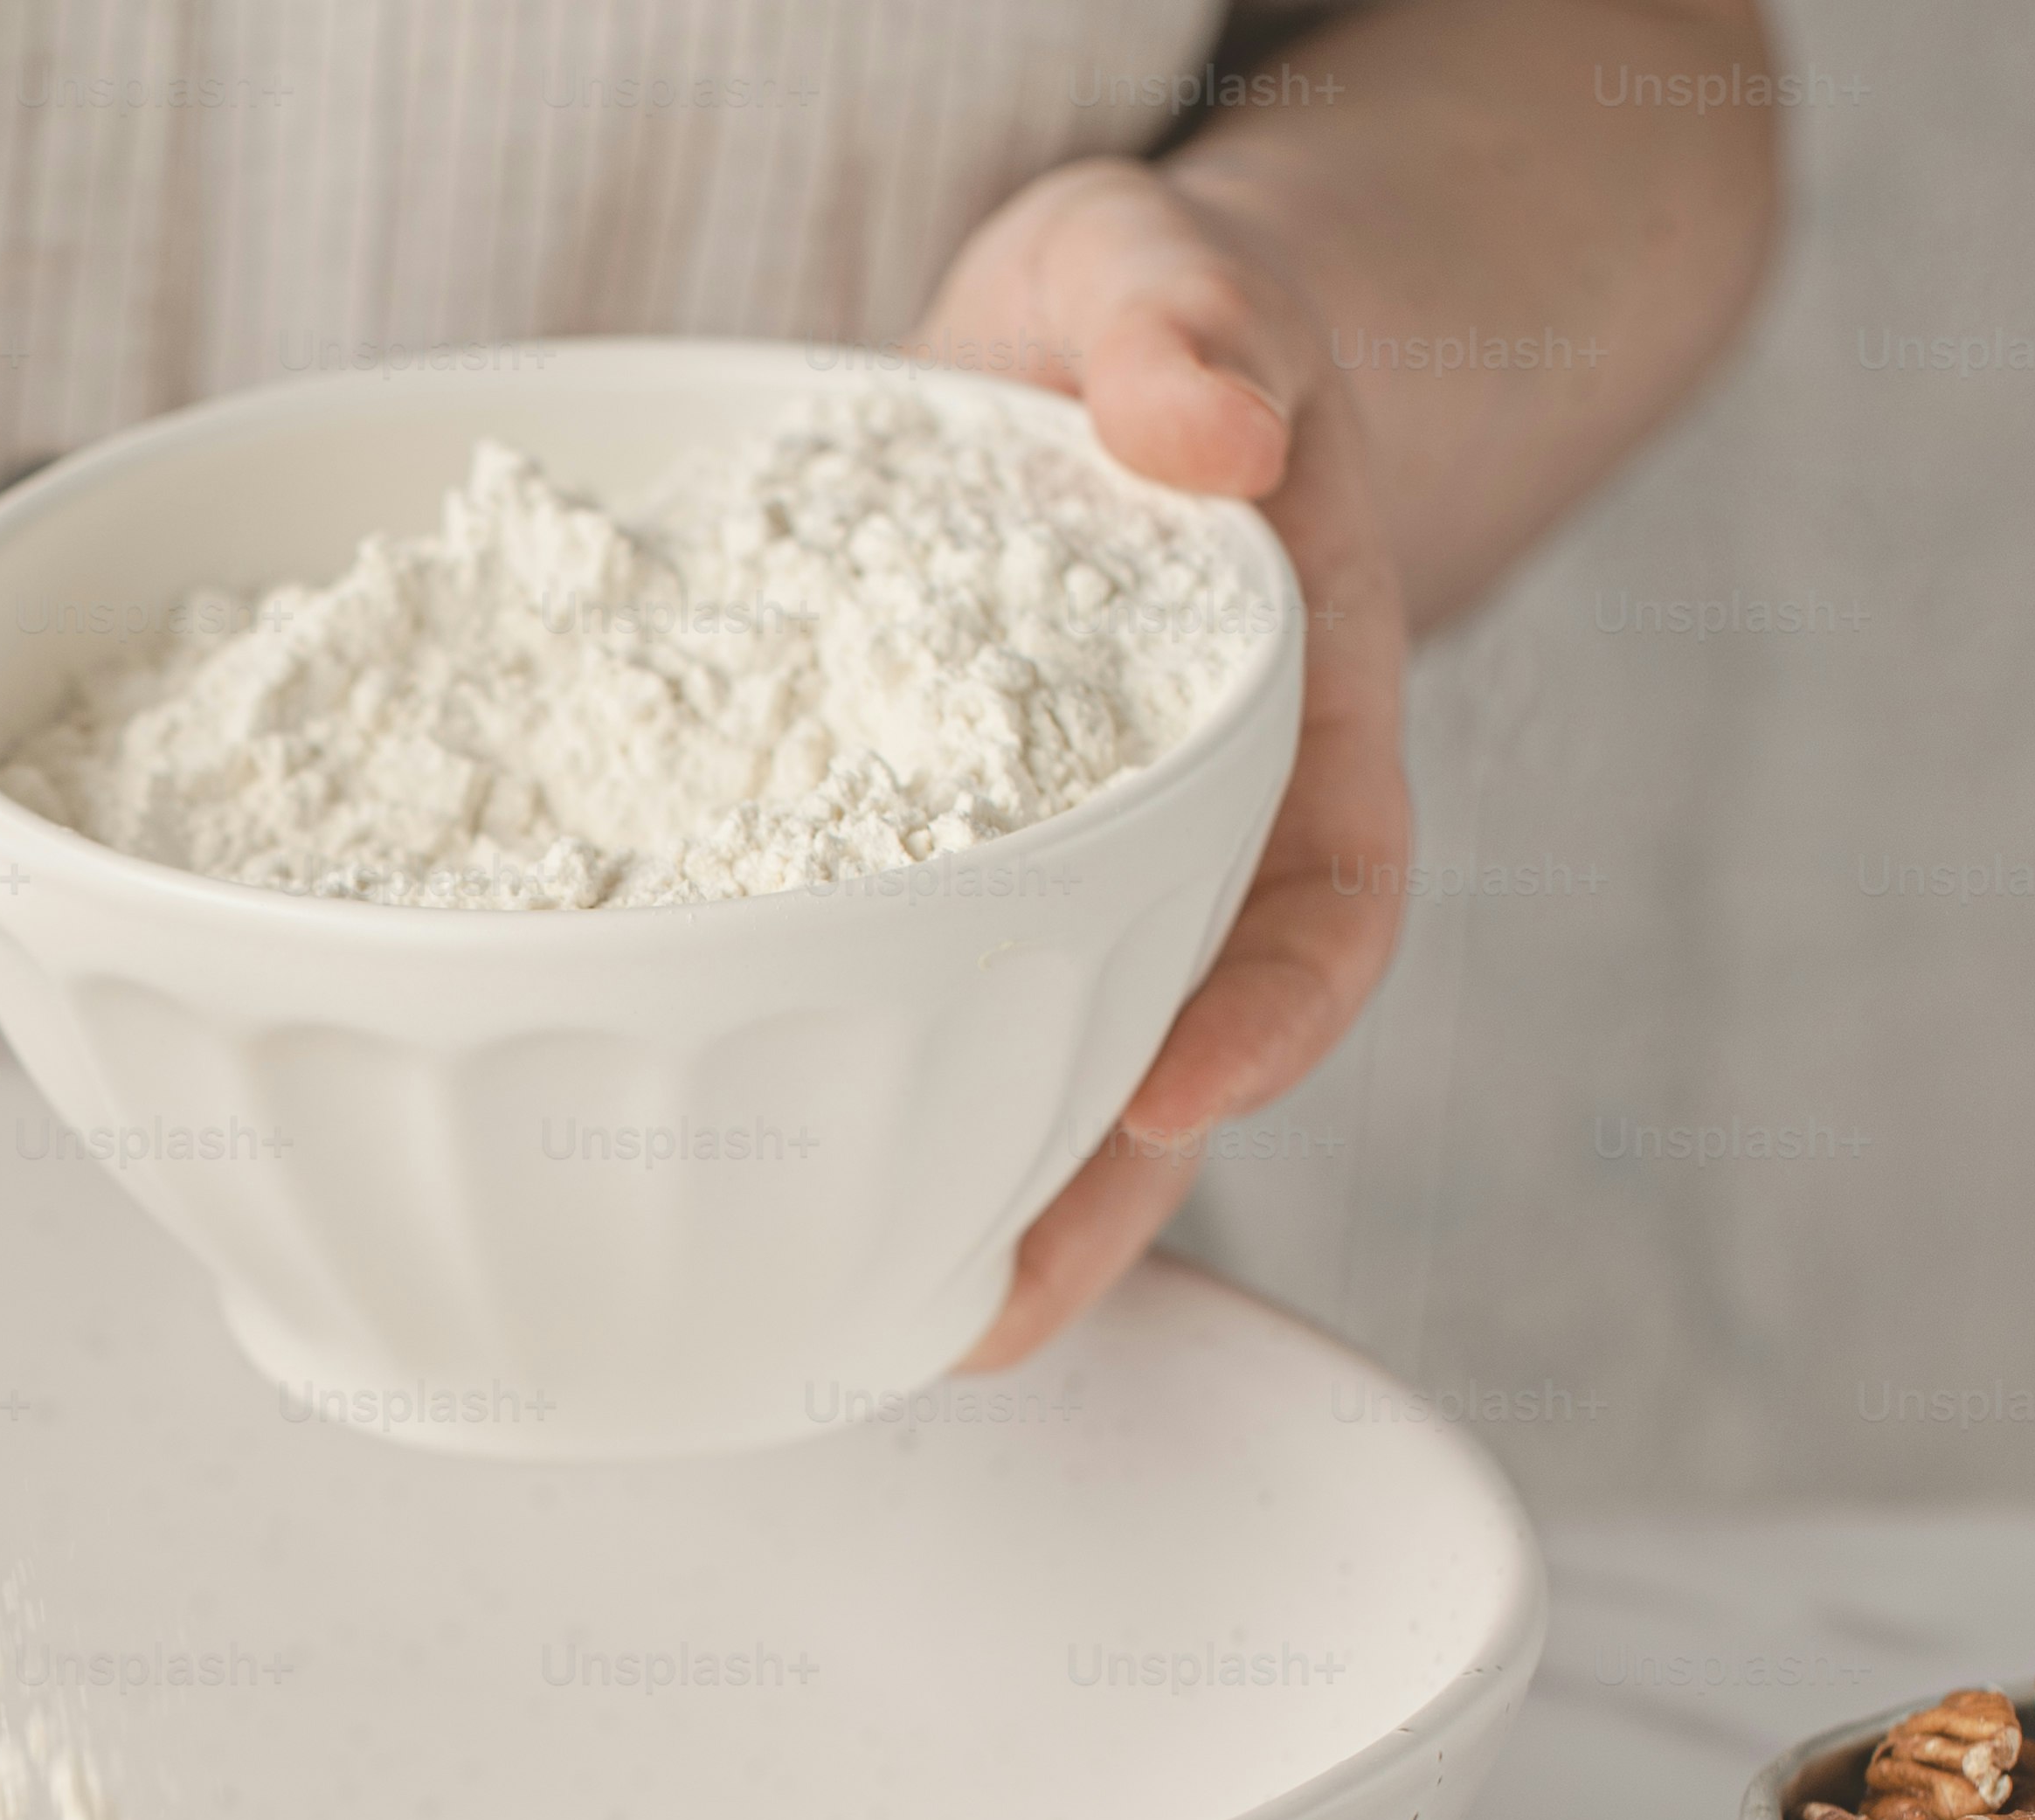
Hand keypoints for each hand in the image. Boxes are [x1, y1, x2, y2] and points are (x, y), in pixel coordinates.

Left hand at [912, 157, 1413, 1372]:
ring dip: (947, 1211)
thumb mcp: (1171, 271)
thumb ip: (1197, 318)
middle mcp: (1167, 842)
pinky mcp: (887, 871)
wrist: (1045, 358)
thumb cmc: (1132, 326)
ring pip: (1017, 1072)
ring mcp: (1031, 876)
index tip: (1189, 1091)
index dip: (1273, 1011)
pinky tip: (711, 1185)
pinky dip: (809, 1092)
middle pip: (1163, 1058)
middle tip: (988, 1317)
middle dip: (1087, 1205)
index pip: (1323, 900)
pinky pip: (868, 998)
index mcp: (1278, 729)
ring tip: (843, 1333)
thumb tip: (1209, 416)